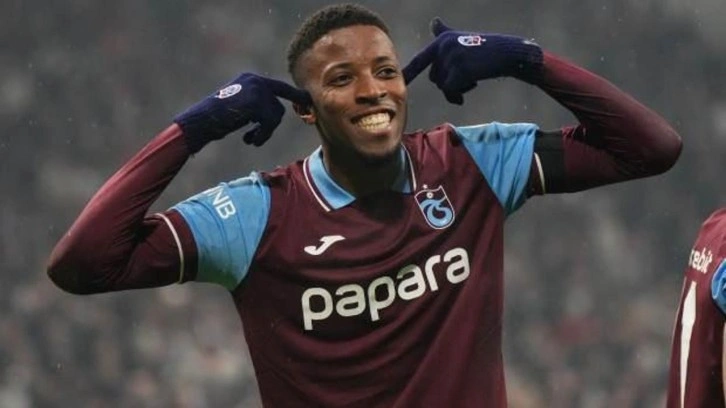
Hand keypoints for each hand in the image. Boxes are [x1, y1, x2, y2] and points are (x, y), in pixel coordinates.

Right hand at [174, 73, 310, 151]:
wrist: (200, 122)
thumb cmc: (216, 119)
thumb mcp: (239, 107)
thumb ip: (257, 105)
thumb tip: (277, 112)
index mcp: (250, 79)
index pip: (278, 88)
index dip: (294, 96)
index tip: (307, 100)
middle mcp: (255, 80)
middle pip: (278, 105)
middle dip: (272, 124)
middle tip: (260, 137)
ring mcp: (257, 90)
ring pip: (276, 116)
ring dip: (265, 132)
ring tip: (250, 139)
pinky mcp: (257, 102)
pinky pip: (270, 123)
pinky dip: (262, 135)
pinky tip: (248, 140)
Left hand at [403, 18, 542, 104]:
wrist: (507, 54)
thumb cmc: (486, 49)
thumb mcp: (461, 38)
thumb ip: (444, 34)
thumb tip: (434, 21)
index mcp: (442, 40)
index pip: (420, 60)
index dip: (408, 72)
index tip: (399, 81)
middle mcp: (443, 47)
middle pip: (434, 78)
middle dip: (448, 83)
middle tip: (466, 79)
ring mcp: (451, 58)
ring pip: (442, 85)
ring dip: (456, 89)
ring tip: (472, 79)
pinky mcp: (460, 69)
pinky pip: (450, 90)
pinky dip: (459, 94)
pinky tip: (474, 85)